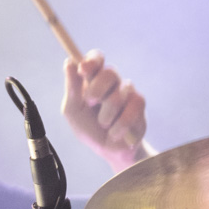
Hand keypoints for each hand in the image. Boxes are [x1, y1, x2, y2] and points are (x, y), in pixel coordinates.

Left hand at [62, 51, 148, 172]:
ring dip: (106, 116)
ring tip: (104, 125)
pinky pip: (132, 108)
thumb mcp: (73, 111)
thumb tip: (69, 62)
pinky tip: (115, 133)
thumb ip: (72, 88)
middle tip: (90, 103)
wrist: (108, 150)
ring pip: (119, 95)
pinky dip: (119, 125)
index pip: (97, 58)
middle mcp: (112, 82)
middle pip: (110, 72)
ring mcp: (127, 91)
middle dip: (97, 89)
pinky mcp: (139, 104)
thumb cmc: (88, 128)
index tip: (84, 68)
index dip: (93, 60)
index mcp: (93, 79)